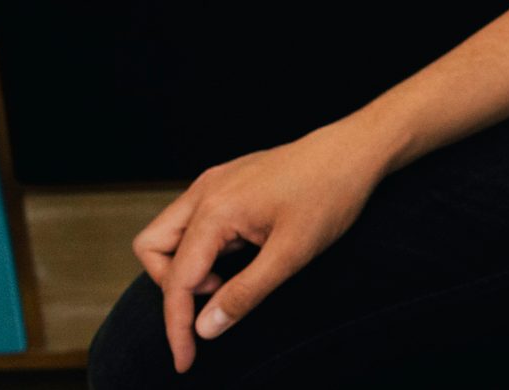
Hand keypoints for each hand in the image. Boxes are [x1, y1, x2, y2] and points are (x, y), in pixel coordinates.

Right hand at [131, 121, 388, 372]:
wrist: (355, 149)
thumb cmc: (330, 194)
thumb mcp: (292, 254)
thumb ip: (245, 293)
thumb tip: (205, 328)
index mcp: (216, 209)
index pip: (177, 280)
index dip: (177, 325)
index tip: (185, 359)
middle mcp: (206, 190)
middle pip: (152, 249)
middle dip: (173, 285)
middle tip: (217, 297)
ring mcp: (215, 181)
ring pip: (169, 232)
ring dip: (187, 264)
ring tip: (231, 275)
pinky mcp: (227, 180)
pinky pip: (194, 219)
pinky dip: (203, 245)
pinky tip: (240, 251)